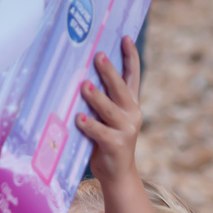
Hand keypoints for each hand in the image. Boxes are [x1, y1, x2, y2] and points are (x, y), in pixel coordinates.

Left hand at [75, 35, 141, 184]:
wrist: (117, 175)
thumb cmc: (107, 142)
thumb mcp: (109, 120)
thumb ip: (104, 103)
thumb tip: (82, 81)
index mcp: (131, 105)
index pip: (133, 76)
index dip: (130, 56)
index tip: (124, 38)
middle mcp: (132, 114)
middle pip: (121, 89)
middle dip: (109, 72)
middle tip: (98, 56)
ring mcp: (126, 130)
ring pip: (109, 109)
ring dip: (96, 97)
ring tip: (84, 86)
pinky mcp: (116, 145)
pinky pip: (100, 132)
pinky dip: (89, 125)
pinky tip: (79, 118)